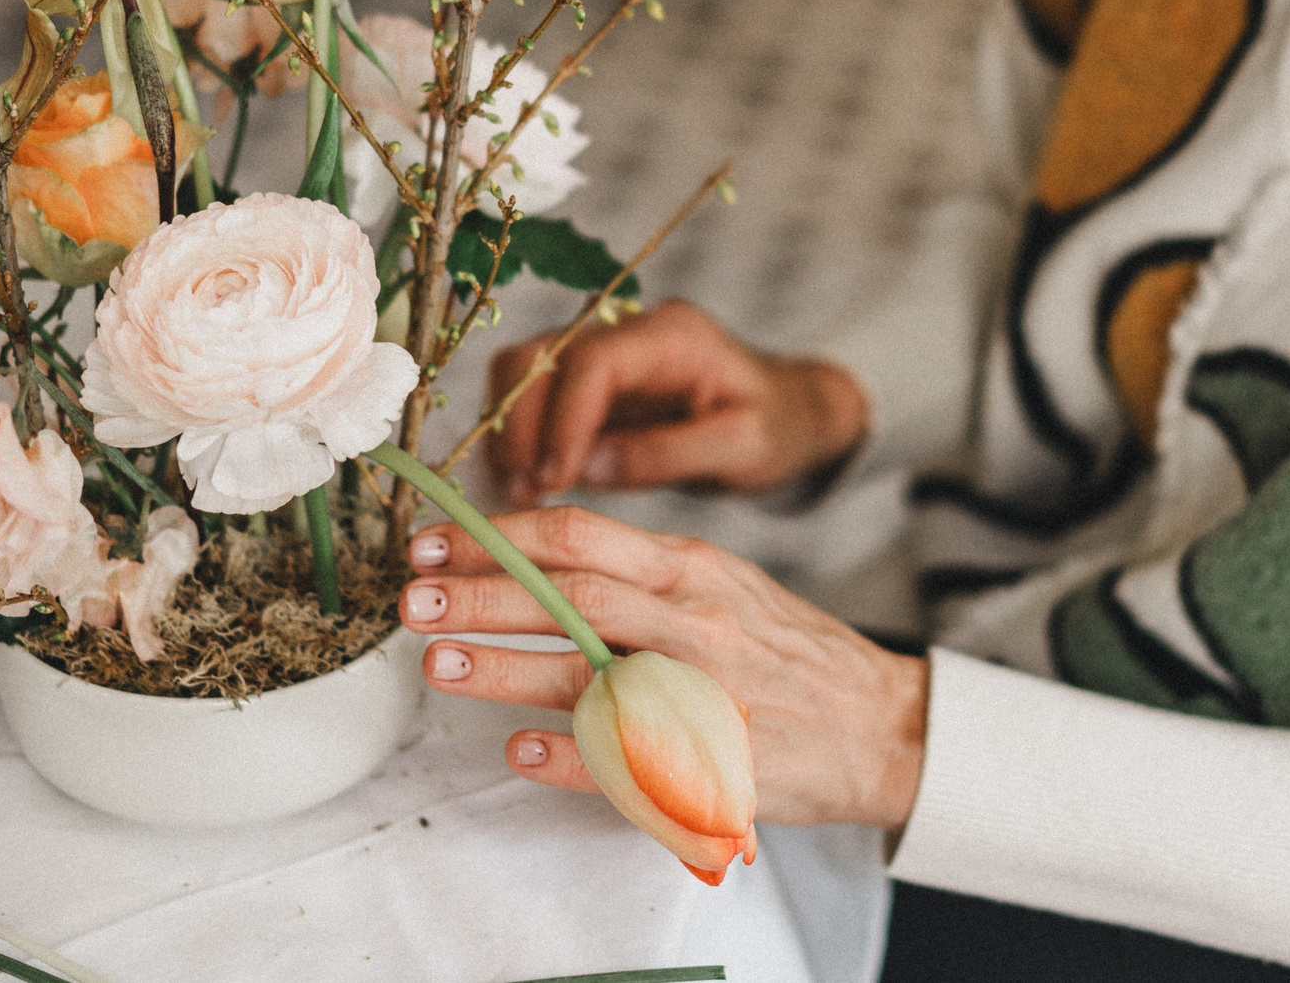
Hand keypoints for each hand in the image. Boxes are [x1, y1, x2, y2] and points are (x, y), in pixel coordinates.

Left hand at [400, 506, 927, 831]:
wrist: (877, 723)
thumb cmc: (786, 651)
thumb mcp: (722, 585)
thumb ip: (643, 571)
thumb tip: (543, 555)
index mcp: (691, 568)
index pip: (581, 534)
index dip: (498, 537)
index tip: (435, 543)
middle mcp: (693, 619)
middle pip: (570, 592)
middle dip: (480, 594)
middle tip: (413, 600)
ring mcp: (702, 687)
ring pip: (587, 665)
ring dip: (502, 666)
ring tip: (438, 663)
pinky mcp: (710, 756)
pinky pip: (625, 755)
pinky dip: (567, 753)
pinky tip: (517, 751)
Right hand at [487, 299, 867, 507]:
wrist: (789, 410)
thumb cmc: (778, 426)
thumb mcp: (743, 447)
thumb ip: (668, 455)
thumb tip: (589, 471)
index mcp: (673, 334)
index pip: (593, 361)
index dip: (562, 419)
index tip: (553, 480)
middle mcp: (626, 328)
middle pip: (538, 356)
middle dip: (517, 425)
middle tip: (520, 495)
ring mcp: (601, 350)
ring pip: (521, 372)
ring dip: (507, 433)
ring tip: (517, 496)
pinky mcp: (587, 381)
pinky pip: (531, 399)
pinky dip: (516, 439)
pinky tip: (525, 486)